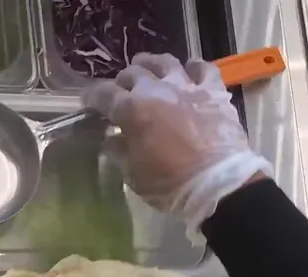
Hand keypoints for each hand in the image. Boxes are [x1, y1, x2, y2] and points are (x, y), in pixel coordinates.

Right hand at [83, 54, 272, 230]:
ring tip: (148, 67)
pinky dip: (194, 67)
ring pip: (165, 62)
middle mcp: (156, 90)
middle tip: (121, 91)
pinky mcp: (213, 91)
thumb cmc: (169, 184)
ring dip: (152, 63)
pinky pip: (203, 69)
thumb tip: (111, 139)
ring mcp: (186, 86)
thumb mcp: (134, 175)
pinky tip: (190, 70)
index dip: (92, 96)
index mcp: (132, 110)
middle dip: (122, 81)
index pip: (104, 94)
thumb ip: (119, 152)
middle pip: (133, 73)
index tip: (89, 102)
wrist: (218, 185)